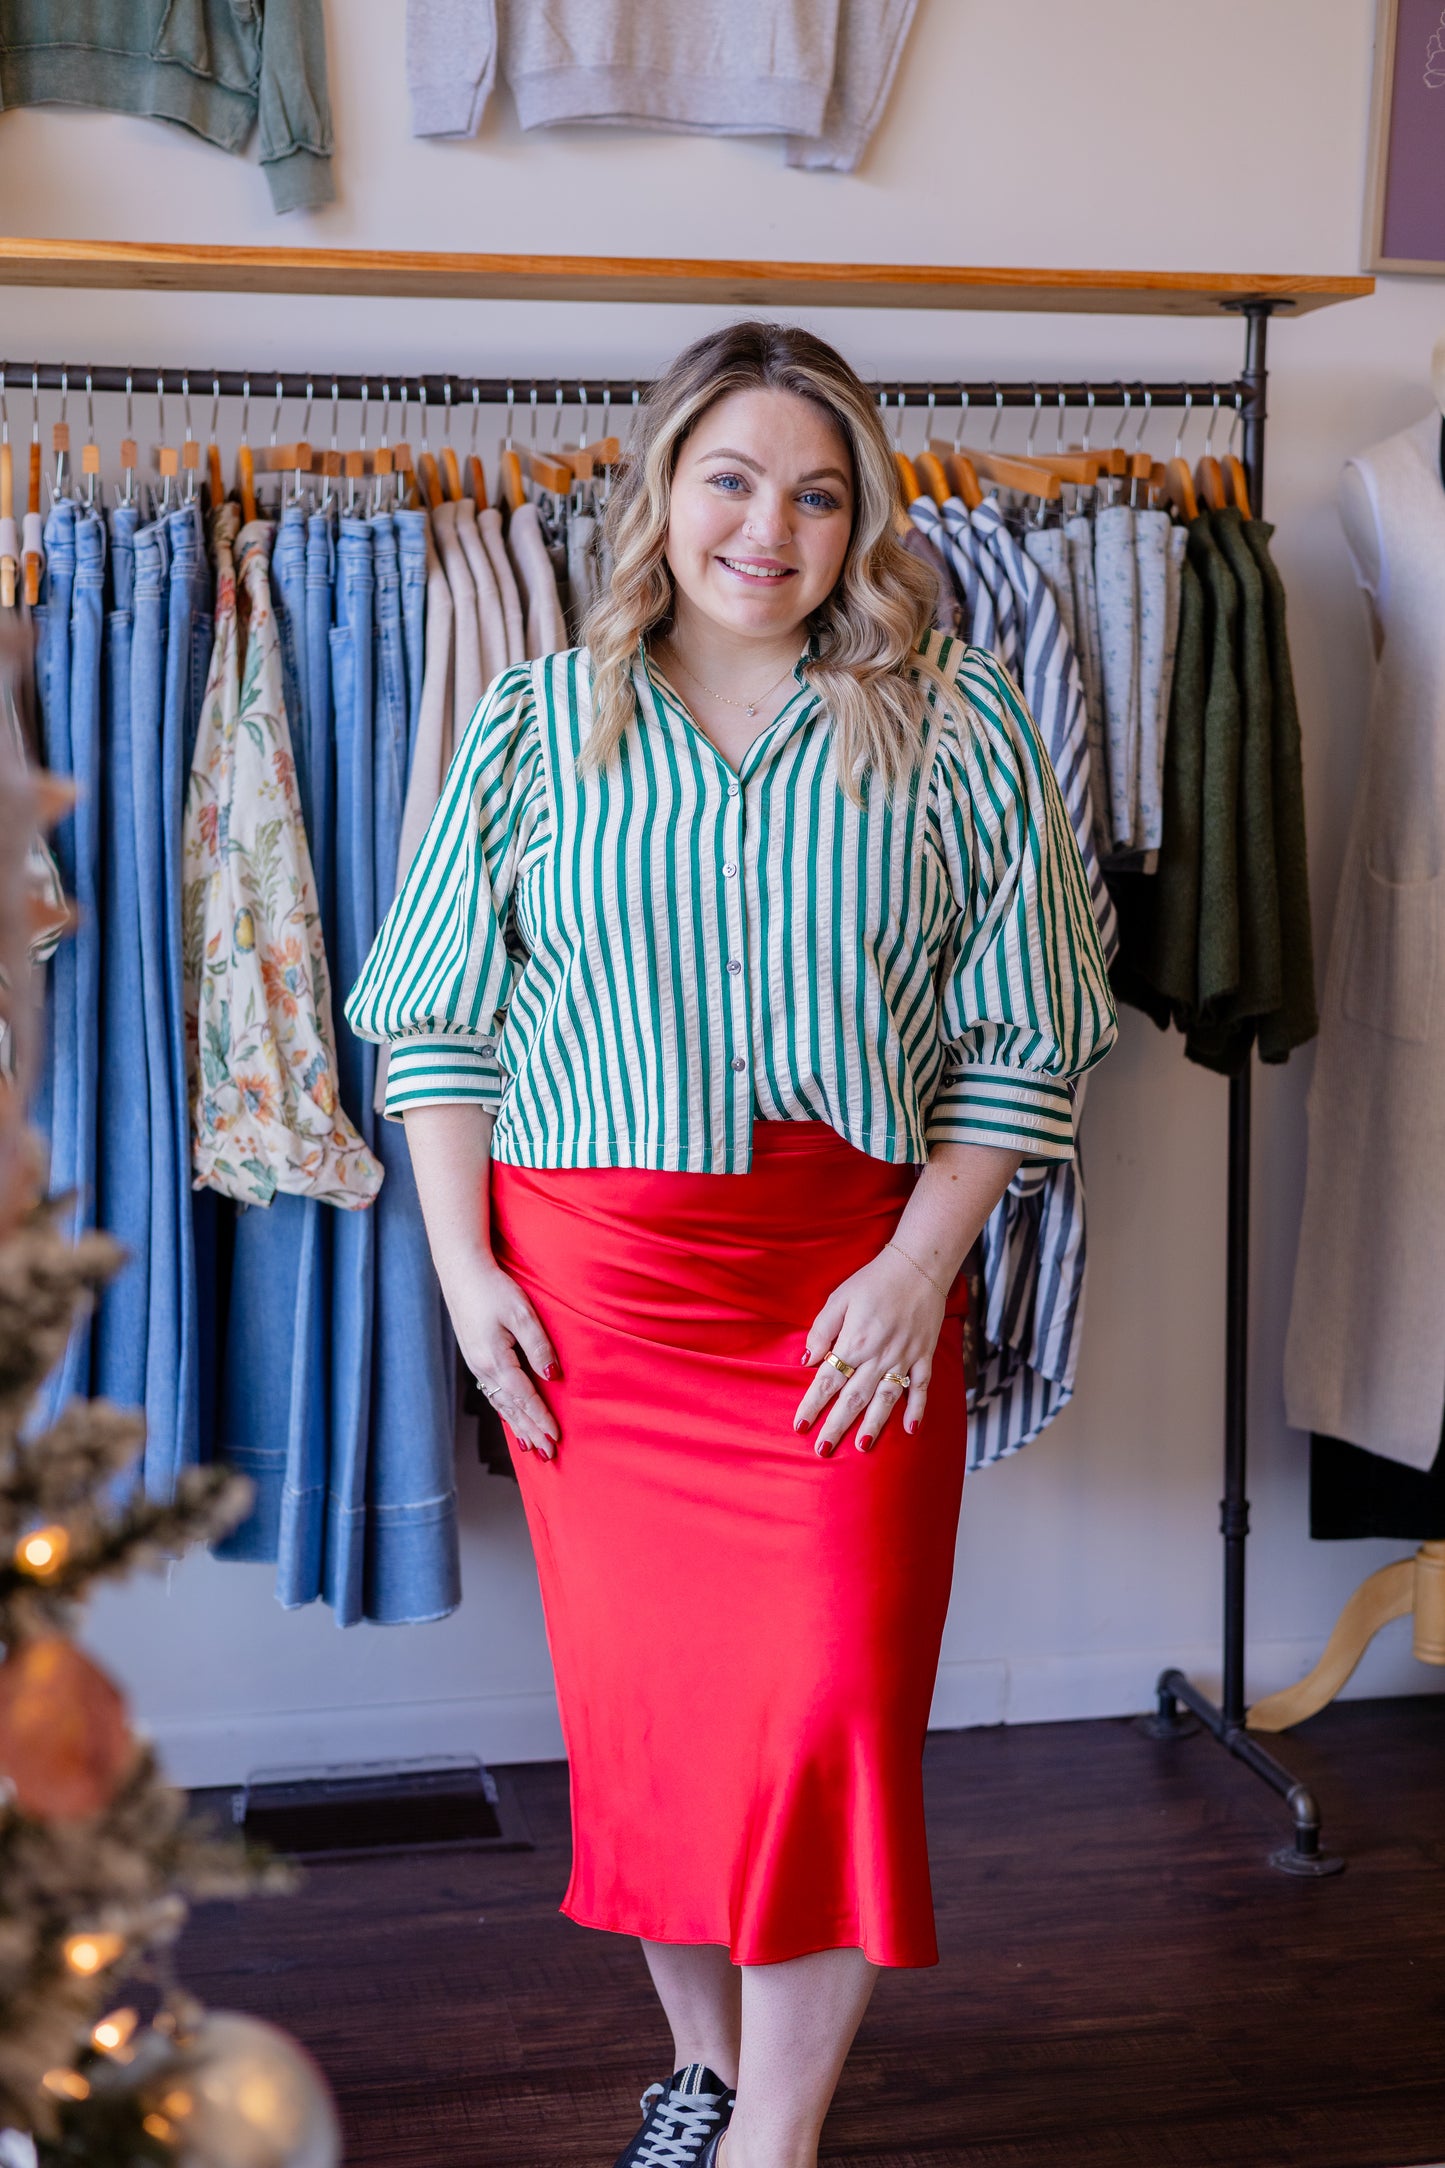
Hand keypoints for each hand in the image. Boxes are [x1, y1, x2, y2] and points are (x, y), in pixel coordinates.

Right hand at [450, 1259, 560, 1459]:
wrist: (461, 1271)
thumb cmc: (493, 1289)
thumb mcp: (522, 1314)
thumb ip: (538, 1347)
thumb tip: (553, 1377)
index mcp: (495, 1360)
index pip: (524, 1398)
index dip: (541, 1418)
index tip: (557, 1438)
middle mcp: (483, 1368)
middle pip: (511, 1408)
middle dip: (530, 1432)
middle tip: (548, 1456)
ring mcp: (476, 1364)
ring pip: (500, 1403)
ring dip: (516, 1425)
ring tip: (531, 1446)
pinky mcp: (476, 1356)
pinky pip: (492, 1392)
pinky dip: (504, 1410)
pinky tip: (511, 1417)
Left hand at [793, 1246, 947, 1454]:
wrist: (918, 1265)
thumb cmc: (874, 1280)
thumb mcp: (839, 1298)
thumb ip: (822, 1330)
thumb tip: (807, 1360)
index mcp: (855, 1341)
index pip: (827, 1380)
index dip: (812, 1404)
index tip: (800, 1425)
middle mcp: (879, 1356)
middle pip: (854, 1398)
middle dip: (836, 1426)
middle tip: (823, 1451)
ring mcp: (904, 1358)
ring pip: (886, 1400)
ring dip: (873, 1425)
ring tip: (862, 1448)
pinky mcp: (923, 1355)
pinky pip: (920, 1388)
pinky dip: (916, 1409)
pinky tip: (909, 1430)